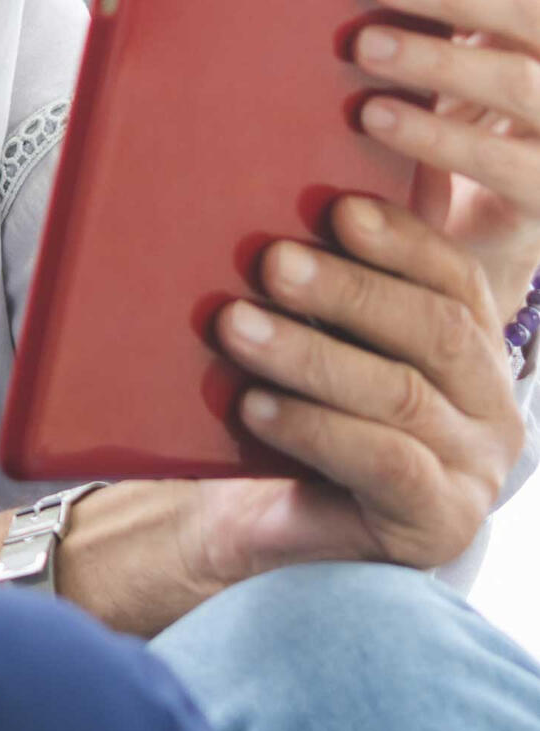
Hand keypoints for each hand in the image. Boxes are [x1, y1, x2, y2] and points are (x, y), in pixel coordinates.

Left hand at [191, 194, 524, 581]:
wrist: (256, 523)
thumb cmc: (287, 411)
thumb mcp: (312, 341)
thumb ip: (320, 289)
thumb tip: (280, 207)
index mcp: (474, 348)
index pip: (455, 279)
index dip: (403, 239)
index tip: (338, 210)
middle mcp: (494, 407)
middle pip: (435, 330)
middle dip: (349, 290)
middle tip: (272, 262)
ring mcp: (476, 469)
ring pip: (399, 394)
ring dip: (309, 353)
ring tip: (236, 325)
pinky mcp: (440, 523)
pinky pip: (382, 462)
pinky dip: (313, 426)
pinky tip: (254, 405)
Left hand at [355, 0, 539, 319]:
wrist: (479, 241)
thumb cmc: (451, 117)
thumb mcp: (449, 57)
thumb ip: (432, 9)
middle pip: (534, 14)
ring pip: (525, 83)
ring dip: (441, 60)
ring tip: (364, 47)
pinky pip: (511, 166)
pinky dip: (441, 137)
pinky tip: (377, 117)